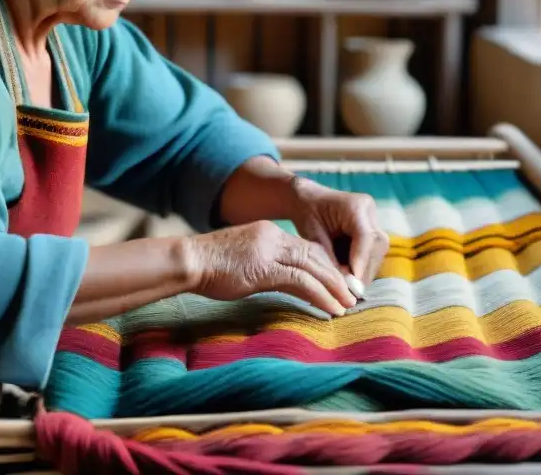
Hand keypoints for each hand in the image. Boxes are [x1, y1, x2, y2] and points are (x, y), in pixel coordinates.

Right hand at [184, 220, 357, 315]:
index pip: (307, 247)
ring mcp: (270, 250)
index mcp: (268, 233)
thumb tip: (279, 281)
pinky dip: (321, 296)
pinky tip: (331, 309)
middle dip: (336, 276)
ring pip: (314, 266)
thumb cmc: (208, 267)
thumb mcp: (242, 261)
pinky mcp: (265, 267)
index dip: (326, 266)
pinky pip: (302, 281)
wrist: (189, 261)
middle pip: (316, 255)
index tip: (338, 284)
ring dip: (334, 287)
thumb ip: (264, 266)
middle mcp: (273, 236)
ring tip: (347, 305)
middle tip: (352, 296)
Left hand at [285, 176, 387, 288]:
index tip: (353, 285)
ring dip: (365, 270)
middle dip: (364, 270)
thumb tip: (347, 286)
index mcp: (355, 206)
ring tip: (349, 285)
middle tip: (351, 291)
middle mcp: (369, 210)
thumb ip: (331, 259)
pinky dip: (363, 265)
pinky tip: (351, 275)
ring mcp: (374, 218)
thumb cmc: (307, 215)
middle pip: (377, 246)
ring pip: (378, 251)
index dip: (361, 263)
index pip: (365, 238)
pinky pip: (374, 251)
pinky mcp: (373, 228)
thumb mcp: (314, 237)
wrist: (308, 200)